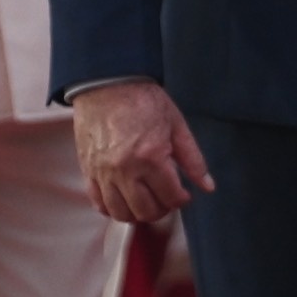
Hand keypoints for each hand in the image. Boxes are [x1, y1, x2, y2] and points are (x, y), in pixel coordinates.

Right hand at [72, 79, 213, 223]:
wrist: (108, 84)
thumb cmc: (143, 100)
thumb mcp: (176, 125)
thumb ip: (193, 159)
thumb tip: (207, 185)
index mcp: (151, 157)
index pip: (171, 197)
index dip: (182, 200)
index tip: (184, 195)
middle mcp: (125, 170)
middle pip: (146, 211)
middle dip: (162, 209)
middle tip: (167, 198)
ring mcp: (104, 173)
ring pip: (122, 213)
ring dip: (138, 213)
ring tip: (147, 200)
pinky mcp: (88, 171)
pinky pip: (99, 204)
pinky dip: (113, 209)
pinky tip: (125, 200)